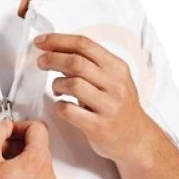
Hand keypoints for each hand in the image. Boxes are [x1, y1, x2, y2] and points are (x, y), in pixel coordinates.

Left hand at [35, 32, 153, 163]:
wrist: (137, 138)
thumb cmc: (120, 106)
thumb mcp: (113, 79)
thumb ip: (90, 66)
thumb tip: (58, 52)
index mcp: (117, 68)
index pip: (84, 45)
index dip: (58, 40)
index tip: (41, 42)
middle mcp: (115, 85)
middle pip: (76, 62)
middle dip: (52, 59)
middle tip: (41, 62)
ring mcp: (108, 106)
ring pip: (73, 84)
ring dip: (57, 84)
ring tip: (57, 89)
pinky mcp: (99, 127)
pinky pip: (69, 111)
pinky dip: (59, 106)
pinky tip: (63, 106)